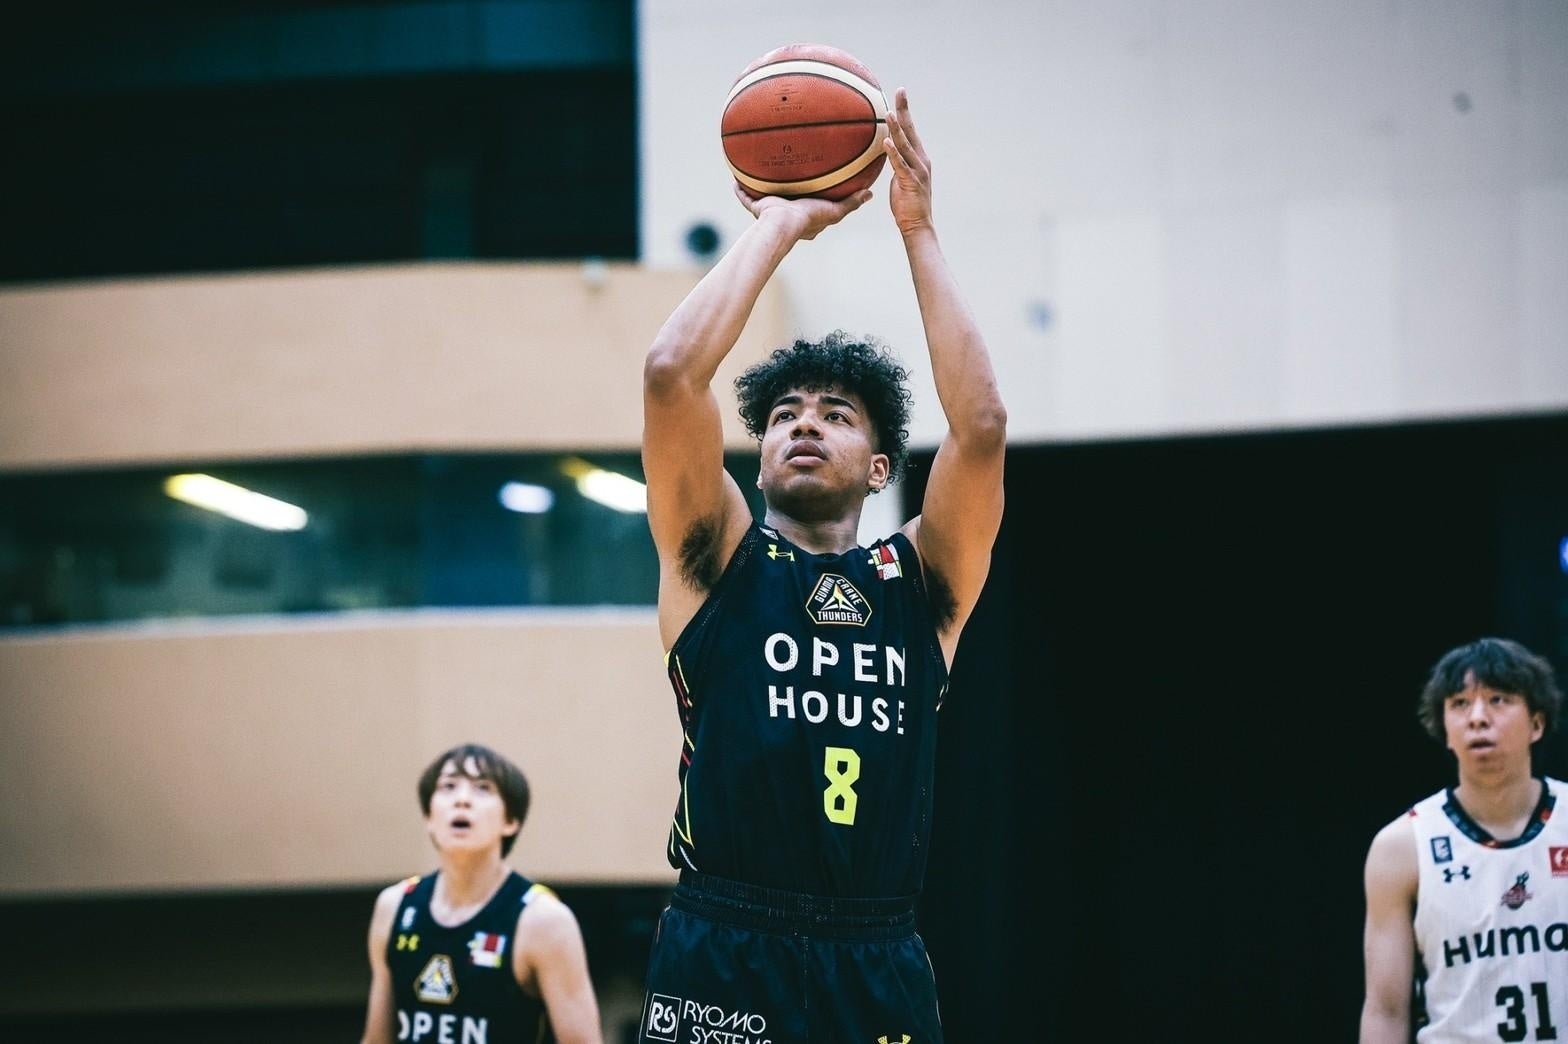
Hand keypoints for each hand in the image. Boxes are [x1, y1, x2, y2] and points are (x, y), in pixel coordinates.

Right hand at [733, 182, 871, 240]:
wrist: (784, 224)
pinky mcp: (758, 209)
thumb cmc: (809, 219)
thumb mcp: (835, 211)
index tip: (814, 188)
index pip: (810, 209)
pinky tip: (735, 178)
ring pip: (765, 199)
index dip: (813, 200)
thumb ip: (851, 202)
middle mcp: (787, 216)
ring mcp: (771, 213)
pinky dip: (740, 191)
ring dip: (762, 189)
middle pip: (787, 201)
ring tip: (762, 172)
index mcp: (804, 219)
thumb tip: (870, 193)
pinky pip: (746, 198)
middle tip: (788, 177)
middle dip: (787, 192)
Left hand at [884, 88, 931, 236]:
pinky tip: (887, 142)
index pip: (911, 130)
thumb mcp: (899, 178)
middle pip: (911, 131)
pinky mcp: (911, 182)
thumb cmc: (906, 204)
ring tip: (889, 113)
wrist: (918, 225)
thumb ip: (895, 163)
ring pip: (906, 146)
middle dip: (905, 110)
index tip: (900, 94)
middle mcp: (921, 160)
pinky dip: (894, 153)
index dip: (905, 111)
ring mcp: (917, 171)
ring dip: (897, 129)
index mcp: (918, 158)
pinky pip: (901, 165)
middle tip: (900, 91)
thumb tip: (884, 151)